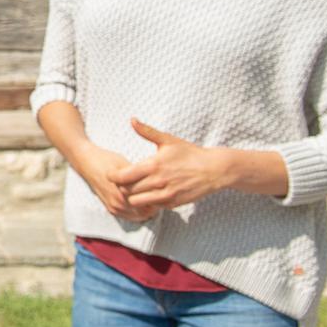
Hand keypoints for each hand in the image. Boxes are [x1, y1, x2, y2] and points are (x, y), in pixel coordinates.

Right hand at [71, 143, 157, 222]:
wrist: (86, 162)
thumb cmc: (107, 160)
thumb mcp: (125, 164)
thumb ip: (140, 175)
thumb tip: (158, 179)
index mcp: (123, 192)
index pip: (150, 202)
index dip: (160, 197)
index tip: (167, 190)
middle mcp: (118, 203)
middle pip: (147, 212)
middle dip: (156, 205)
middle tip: (165, 197)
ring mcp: (114, 207)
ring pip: (140, 216)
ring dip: (148, 210)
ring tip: (156, 200)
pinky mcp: (111, 209)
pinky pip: (130, 216)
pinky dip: (139, 213)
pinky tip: (144, 204)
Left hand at [111, 119, 231, 212]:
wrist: (213, 170)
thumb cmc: (189, 153)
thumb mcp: (168, 140)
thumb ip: (147, 131)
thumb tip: (132, 120)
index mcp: (153, 165)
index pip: (122, 177)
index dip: (113, 176)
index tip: (114, 174)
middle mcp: (157, 182)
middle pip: (126, 191)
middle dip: (121, 186)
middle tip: (124, 181)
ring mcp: (165, 195)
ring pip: (136, 202)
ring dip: (133, 196)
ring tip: (136, 189)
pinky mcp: (172, 204)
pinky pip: (151, 207)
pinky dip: (147, 202)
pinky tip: (150, 193)